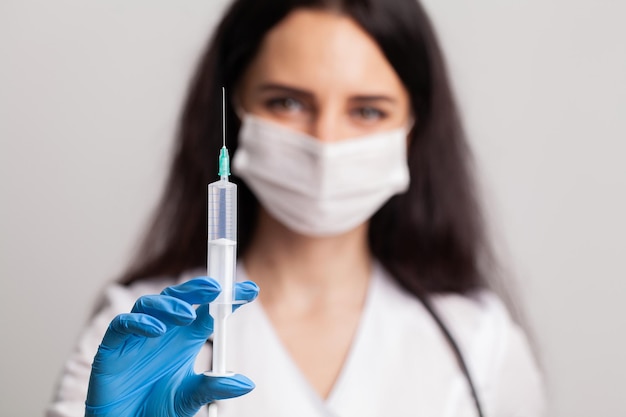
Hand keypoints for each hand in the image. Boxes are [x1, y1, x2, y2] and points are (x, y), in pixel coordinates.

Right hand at [85, 277, 258, 416]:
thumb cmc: (156, 408)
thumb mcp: (190, 397)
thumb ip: (213, 387)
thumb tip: (246, 384)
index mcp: (185, 338)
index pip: (209, 310)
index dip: (228, 297)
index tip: (251, 290)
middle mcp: (163, 331)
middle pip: (180, 298)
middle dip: (198, 289)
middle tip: (217, 287)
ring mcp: (138, 336)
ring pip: (151, 304)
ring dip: (171, 304)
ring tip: (188, 314)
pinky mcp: (113, 347)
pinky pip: (123, 325)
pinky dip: (139, 322)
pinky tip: (156, 329)